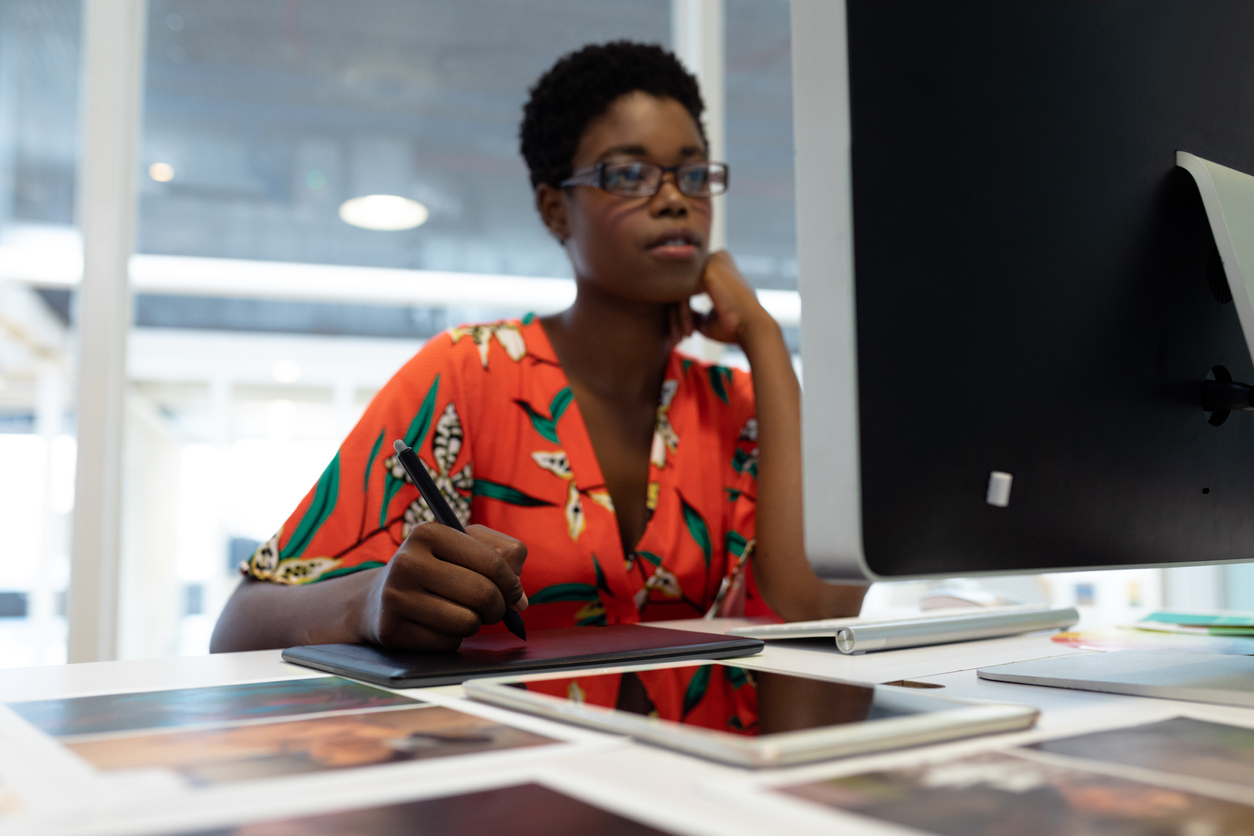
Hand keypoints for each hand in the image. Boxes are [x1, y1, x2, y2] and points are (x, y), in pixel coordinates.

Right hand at [357, 524, 527, 651]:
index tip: (513, 592)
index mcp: (428, 533)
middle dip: (498, 607)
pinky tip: (437, 625)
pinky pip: (447, 643)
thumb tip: (519, 598)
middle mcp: (407, 562)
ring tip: (462, 613)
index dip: (511, 582)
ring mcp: (395, 598)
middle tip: (493, 608)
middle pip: (483, 594)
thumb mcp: (464, 546)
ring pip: (467, 622)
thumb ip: (502, 555)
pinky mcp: (392, 631)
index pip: (492, 562)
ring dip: (475, 623)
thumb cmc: (435, 568)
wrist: (377, 597)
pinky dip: (452, 639)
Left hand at [669, 251, 777, 348]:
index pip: (688, 289)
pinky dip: (683, 315)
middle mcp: (715, 258)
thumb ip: (692, 312)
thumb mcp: (708, 318)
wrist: (753, 328)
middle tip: (679, 338)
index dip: (683, 314)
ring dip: (679, 318)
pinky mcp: (708, 269)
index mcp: (718, 267)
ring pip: (680, 291)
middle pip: (682, 289)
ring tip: (684, 337)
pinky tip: (689, 331)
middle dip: (677, 316)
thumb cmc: (734, 326)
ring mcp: (712, 261)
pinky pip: (683, 294)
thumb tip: (674, 313)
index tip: (685, 335)